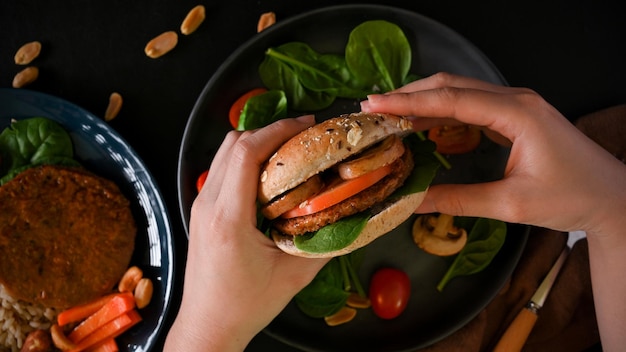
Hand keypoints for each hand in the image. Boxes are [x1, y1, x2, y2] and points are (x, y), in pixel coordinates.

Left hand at [165, 116, 329, 351]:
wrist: (208, 325)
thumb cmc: (245, 306)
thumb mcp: (294, 276)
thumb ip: (326, 244)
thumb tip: (355, 218)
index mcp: (228, 218)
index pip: (247, 153)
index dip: (278, 130)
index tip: (306, 125)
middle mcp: (208, 205)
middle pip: (233, 143)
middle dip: (269, 130)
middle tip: (302, 133)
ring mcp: (200, 206)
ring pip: (224, 153)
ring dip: (256, 143)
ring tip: (289, 148)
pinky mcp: (202, 211)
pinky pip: (222, 169)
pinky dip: (246, 159)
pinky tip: (271, 173)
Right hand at [361, 73, 625, 349]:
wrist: (611, 197)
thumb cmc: (569, 198)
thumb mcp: (510, 204)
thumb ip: (457, 200)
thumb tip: (411, 202)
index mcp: (516, 113)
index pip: (451, 99)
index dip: (408, 102)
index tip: (374, 105)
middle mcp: (515, 99)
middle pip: (451, 85)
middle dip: (409, 95)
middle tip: (372, 108)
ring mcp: (516, 104)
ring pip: (460, 91)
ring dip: (423, 100)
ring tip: (388, 114)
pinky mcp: (516, 115)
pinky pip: (471, 105)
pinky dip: (442, 111)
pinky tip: (422, 124)